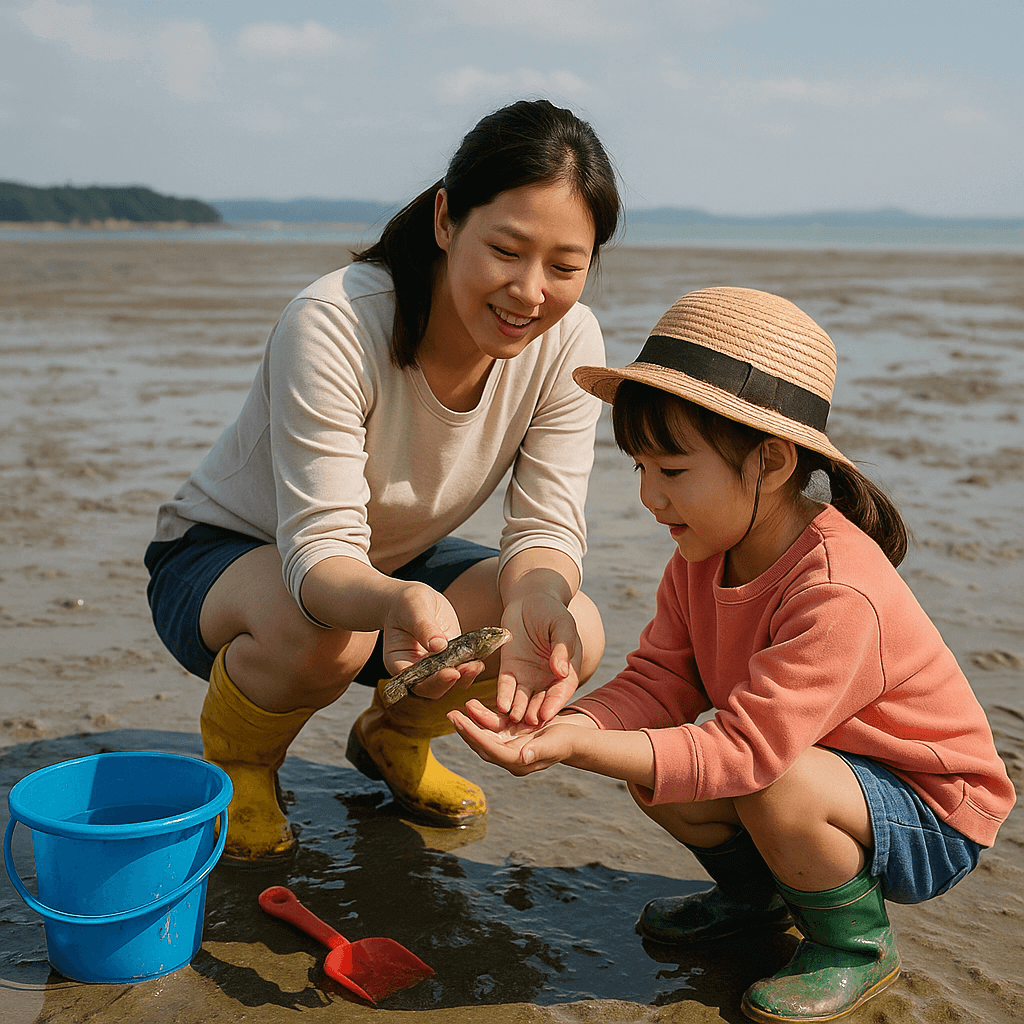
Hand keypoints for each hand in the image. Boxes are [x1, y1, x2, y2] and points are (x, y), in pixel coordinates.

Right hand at [381, 581, 482, 698]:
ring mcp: (435, 665)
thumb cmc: (406, 602)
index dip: (433, 681)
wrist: (414, 598)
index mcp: (399, 662)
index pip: (414, 680)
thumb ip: (424, 627)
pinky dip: (472, 665)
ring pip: (450, 680)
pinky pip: (461, 666)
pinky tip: (481, 658)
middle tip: (469, 669)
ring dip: (465, 676)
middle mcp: (416, 669)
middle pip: (434, 686)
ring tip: (478, 665)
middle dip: (452, 681)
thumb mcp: (413, 609)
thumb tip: (439, 646)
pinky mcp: (451, 657)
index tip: (451, 672)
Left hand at [448, 699, 580, 775]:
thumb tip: (522, 757)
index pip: (489, 749)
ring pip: (484, 736)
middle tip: (450, 715)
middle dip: (465, 730)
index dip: (473, 734)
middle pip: (482, 744)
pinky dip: (483, 719)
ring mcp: (510, 747)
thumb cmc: (568, 741)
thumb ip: (539, 751)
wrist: (576, 739)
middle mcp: (510, 757)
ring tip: (456, 710)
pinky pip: (493, 728)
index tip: (459, 721)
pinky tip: (473, 708)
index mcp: (518, 762)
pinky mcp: (512, 737)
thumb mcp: (555, 743)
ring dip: (471, 724)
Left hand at [498, 593, 580, 724]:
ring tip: (512, 717)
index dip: (554, 703)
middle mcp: (547, 679)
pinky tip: (500, 704)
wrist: (529, 599)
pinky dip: (504, 696)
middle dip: (535, 713)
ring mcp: (528, 676)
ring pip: (523, 698)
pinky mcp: (510, 670)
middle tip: (528, 723)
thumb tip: (562, 670)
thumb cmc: (552, 611)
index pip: (561, 690)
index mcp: (566, 671)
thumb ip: (563, 647)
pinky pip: (506, 686)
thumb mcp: (562, 626)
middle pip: (542, 701)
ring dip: (518, 709)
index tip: (547, 715)